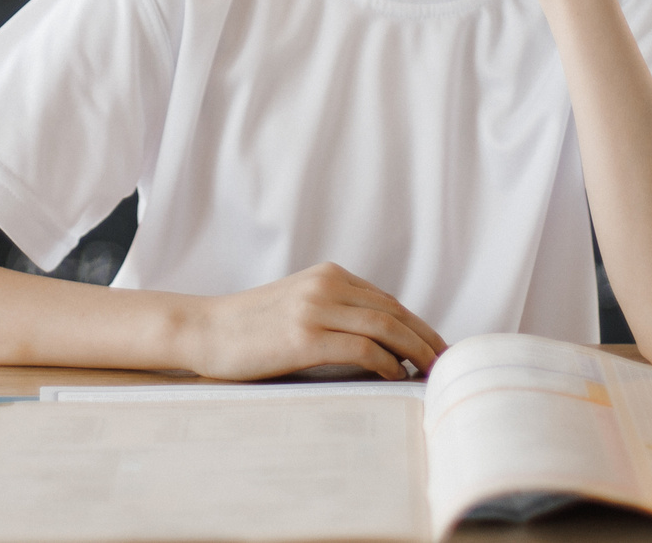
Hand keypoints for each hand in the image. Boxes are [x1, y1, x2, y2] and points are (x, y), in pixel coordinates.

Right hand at [179, 263, 447, 380]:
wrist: (205, 329)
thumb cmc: (251, 328)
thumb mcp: (299, 306)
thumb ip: (335, 313)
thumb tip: (383, 346)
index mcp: (329, 276)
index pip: (388, 301)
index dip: (419, 326)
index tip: (437, 349)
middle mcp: (327, 285)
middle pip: (394, 312)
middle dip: (426, 340)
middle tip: (446, 365)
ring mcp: (315, 309)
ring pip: (384, 327)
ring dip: (414, 352)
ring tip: (429, 374)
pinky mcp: (304, 337)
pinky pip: (361, 348)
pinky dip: (385, 363)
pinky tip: (394, 376)